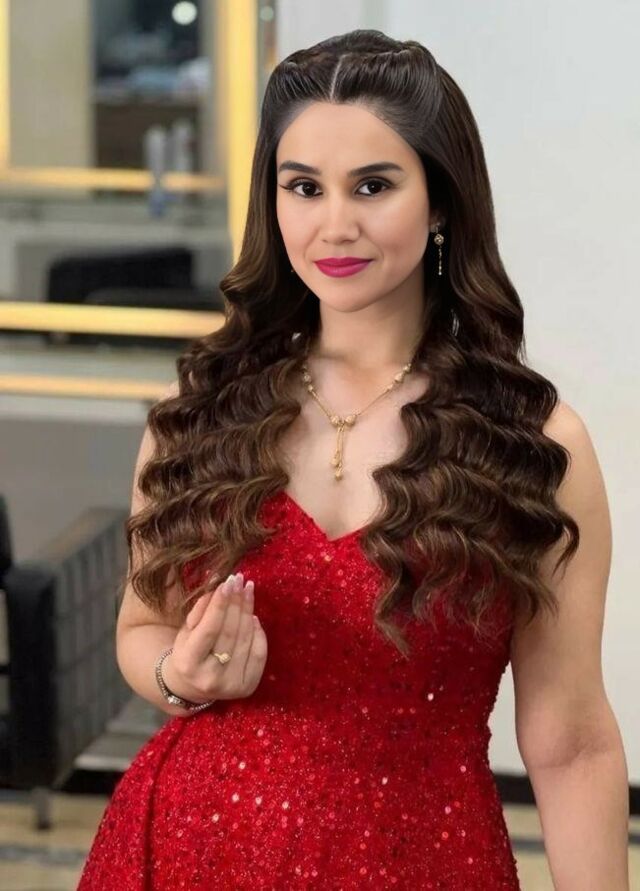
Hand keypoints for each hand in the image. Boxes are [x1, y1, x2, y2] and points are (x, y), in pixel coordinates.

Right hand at [163, 572, 267, 703]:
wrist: (192, 686)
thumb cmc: (188, 651)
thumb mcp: (186, 631)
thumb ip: (201, 610)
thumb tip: (219, 584)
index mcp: (189, 663)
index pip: (210, 628)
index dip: (220, 604)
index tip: (227, 581)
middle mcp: (210, 678)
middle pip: (230, 632)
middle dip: (236, 602)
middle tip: (239, 579)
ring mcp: (231, 686)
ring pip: (246, 639)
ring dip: (248, 610)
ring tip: (247, 589)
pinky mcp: (247, 687)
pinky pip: (259, 652)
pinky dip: (258, 631)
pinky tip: (253, 615)